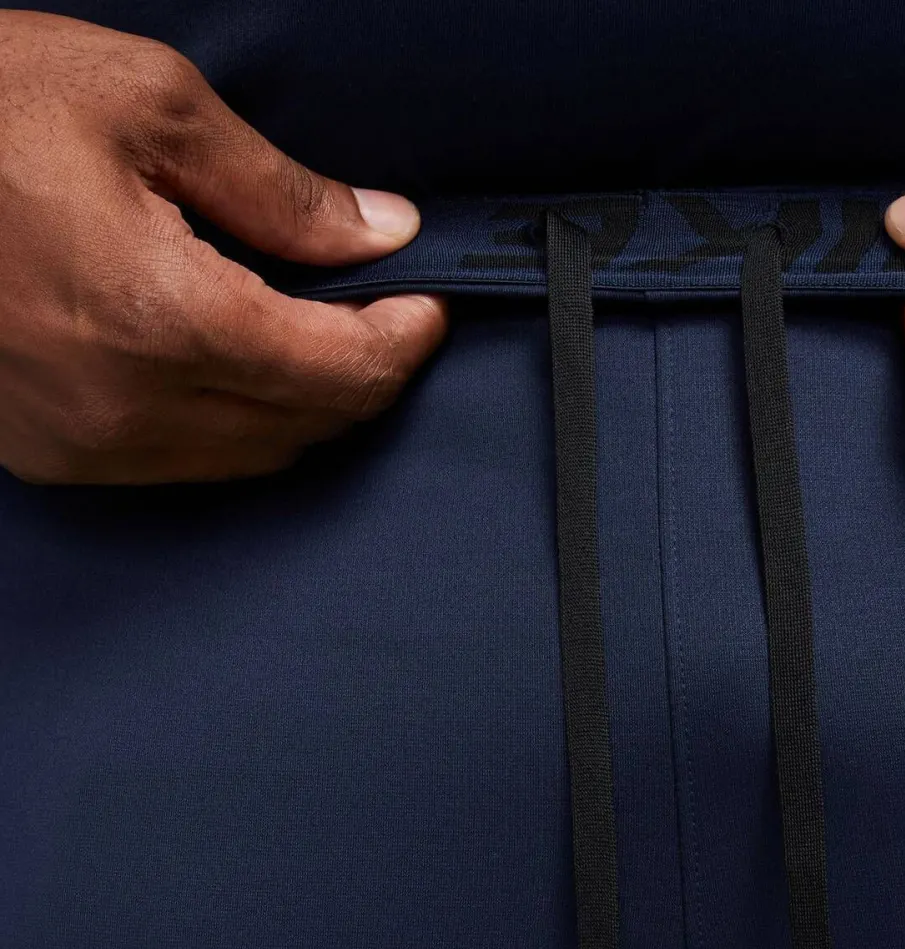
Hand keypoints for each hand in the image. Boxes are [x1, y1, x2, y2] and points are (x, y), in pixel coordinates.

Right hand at [0, 10, 447, 485]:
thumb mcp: (147, 105)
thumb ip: (283, 191)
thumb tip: (382, 231)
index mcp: (162, 318)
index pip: (346, 372)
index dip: (405, 339)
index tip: (425, 301)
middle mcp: (128, 406)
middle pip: (313, 423)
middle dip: (364, 368)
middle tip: (377, 307)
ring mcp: (87, 444)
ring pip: (257, 455)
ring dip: (303, 401)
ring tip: (308, 328)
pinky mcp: (54, 455)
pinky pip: (187, 463)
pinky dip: (233, 420)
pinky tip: (230, 361)